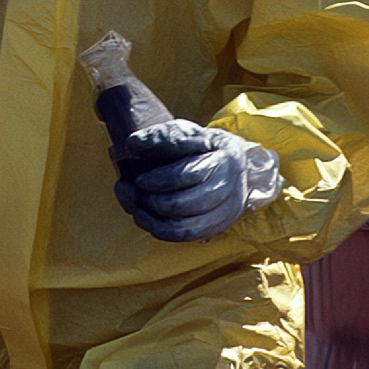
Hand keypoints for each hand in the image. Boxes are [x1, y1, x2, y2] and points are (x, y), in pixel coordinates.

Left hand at [114, 120, 281, 241]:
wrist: (236, 167)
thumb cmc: (205, 147)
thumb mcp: (189, 132)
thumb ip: (163, 136)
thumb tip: (132, 143)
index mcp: (222, 159)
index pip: (187, 174)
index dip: (160, 179)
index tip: (139, 179)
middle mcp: (227, 189)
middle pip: (185, 204)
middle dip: (152, 201)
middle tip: (132, 191)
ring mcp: (224, 212)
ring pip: (184, 226)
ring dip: (152, 219)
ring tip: (134, 207)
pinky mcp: (215, 226)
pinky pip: (185, 236)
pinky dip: (161, 230)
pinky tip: (144, 217)